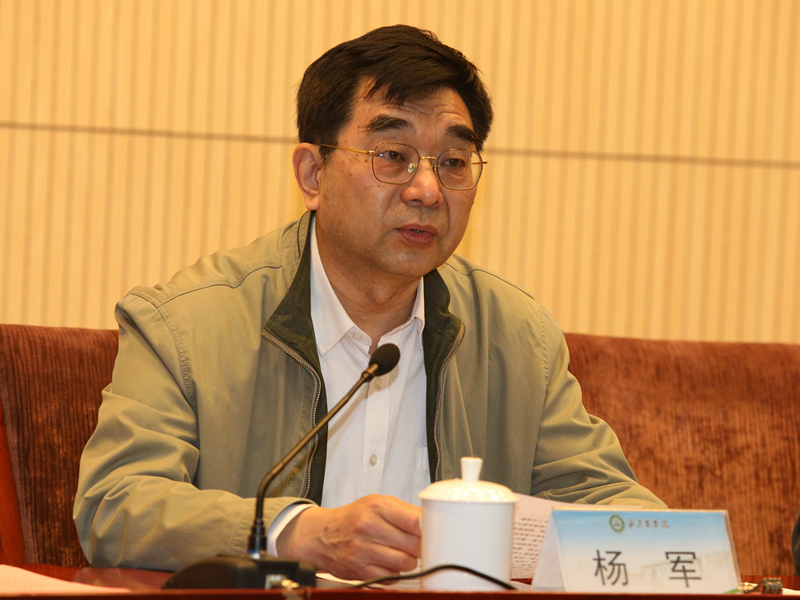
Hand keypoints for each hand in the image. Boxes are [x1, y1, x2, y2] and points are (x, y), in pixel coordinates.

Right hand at [276, 494, 421, 579]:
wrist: (321, 535)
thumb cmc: (352, 518)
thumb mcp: (376, 503)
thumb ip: (403, 510)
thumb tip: (429, 521)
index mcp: (377, 506)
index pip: (415, 521)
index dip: (428, 530)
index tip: (431, 532)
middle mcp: (369, 526)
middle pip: (413, 545)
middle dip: (420, 547)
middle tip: (416, 544)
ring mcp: (363, 549)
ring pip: (405, 563)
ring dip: (409, 562)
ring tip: (403, 554)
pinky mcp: (360, 570)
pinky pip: (391, 577)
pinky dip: (394, 573)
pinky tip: (388, 563)